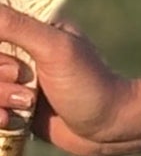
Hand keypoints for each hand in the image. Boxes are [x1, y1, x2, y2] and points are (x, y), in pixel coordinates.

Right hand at [0, 3, 138, 155]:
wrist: (112, 128)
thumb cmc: (90, 83)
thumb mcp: (54, 49)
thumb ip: (17, 26)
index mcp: (28, 31)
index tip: (15, 68)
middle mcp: (17, 54)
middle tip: (26, 80)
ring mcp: (13, 82)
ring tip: (28, 104)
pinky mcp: (13, 107)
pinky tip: (13, 120)